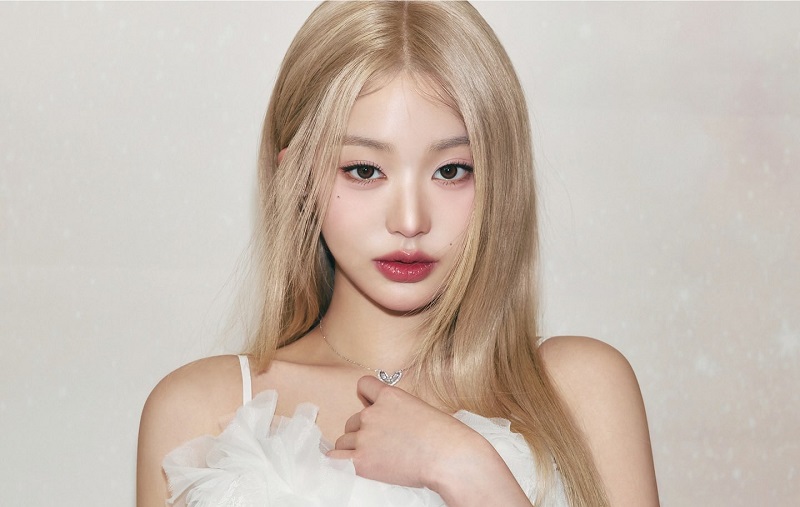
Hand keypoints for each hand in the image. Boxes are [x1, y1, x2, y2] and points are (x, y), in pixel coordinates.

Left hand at [327, 375, 480, 489]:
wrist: (450, 457)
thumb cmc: (446, 438)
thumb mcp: (421, 410)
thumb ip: (399, 412)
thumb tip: (390, 428)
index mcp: (389, 396)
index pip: (363, 385)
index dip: (367, 399)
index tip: (374, 411)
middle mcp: (372, 413)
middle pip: (353, 420)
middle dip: (363, 432)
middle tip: (385, 446)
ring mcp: (365, 436)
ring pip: (345, 440)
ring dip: (355, 449)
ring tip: (379, 459)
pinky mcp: (361, 460)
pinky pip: (335, 458)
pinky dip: (341, 462)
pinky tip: (353, 466)